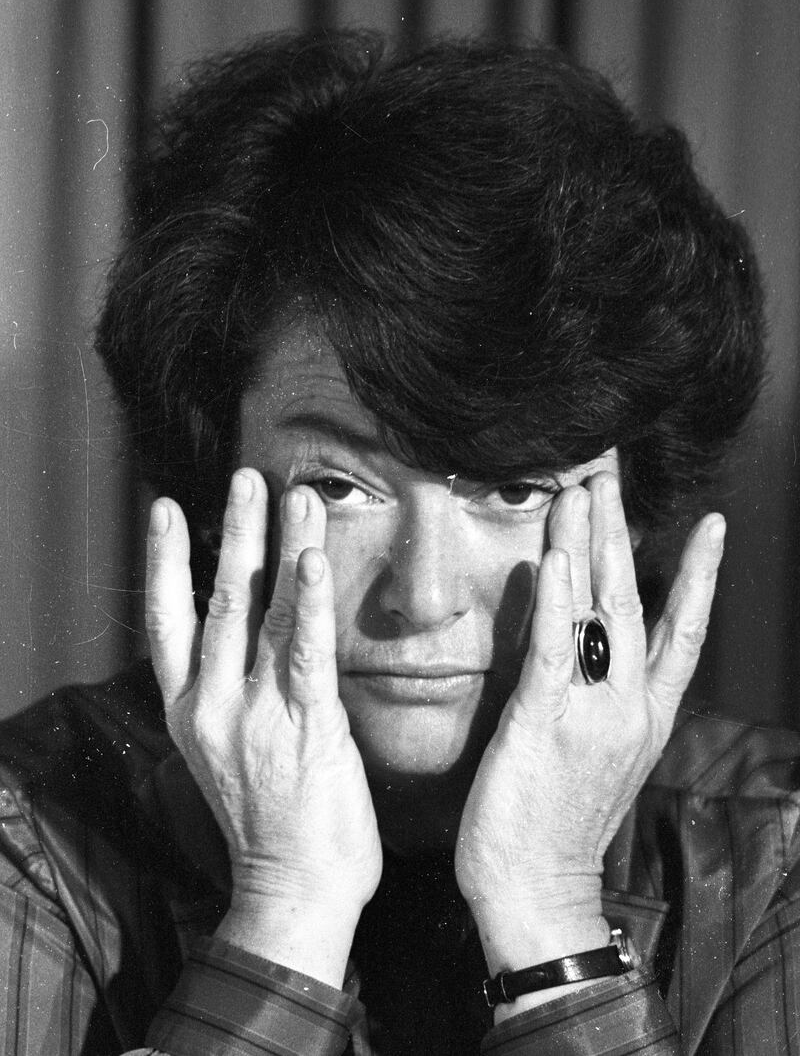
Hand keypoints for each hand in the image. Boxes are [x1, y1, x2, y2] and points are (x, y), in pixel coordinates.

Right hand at [145, 469, 381, 984]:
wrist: (292, 895)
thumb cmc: (271, 826)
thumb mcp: (231, 754)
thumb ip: (235, 695)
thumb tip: (257, 641)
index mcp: (190, 712)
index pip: (166, 622)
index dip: (165, 562)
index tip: (166, 512)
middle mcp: (212, 705)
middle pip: (216, 599)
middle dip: (233, 532)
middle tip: (244, 478)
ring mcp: (256, 714)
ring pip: (261, 612)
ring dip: (279, 547)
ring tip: (292, 494)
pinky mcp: (304, 725)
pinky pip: (305, 650)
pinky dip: (309, 601)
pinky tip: (313, 559)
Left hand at [455, 472, 724, 975]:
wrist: (537, 894)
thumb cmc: (557, 826)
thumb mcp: (597, 759)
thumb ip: (601, 702)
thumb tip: (588, 650)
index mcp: (646, 717)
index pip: (683, 633)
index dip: (698, 577)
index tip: (712, 526)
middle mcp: (631, 708)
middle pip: (638, 602)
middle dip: (625, 534)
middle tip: (614, 475)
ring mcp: (593, 714)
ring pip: (602, 613)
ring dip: (592, 545)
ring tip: (585, 489)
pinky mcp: (546, 722)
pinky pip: (557, 650)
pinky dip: (559, 600)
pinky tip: (558, 555)